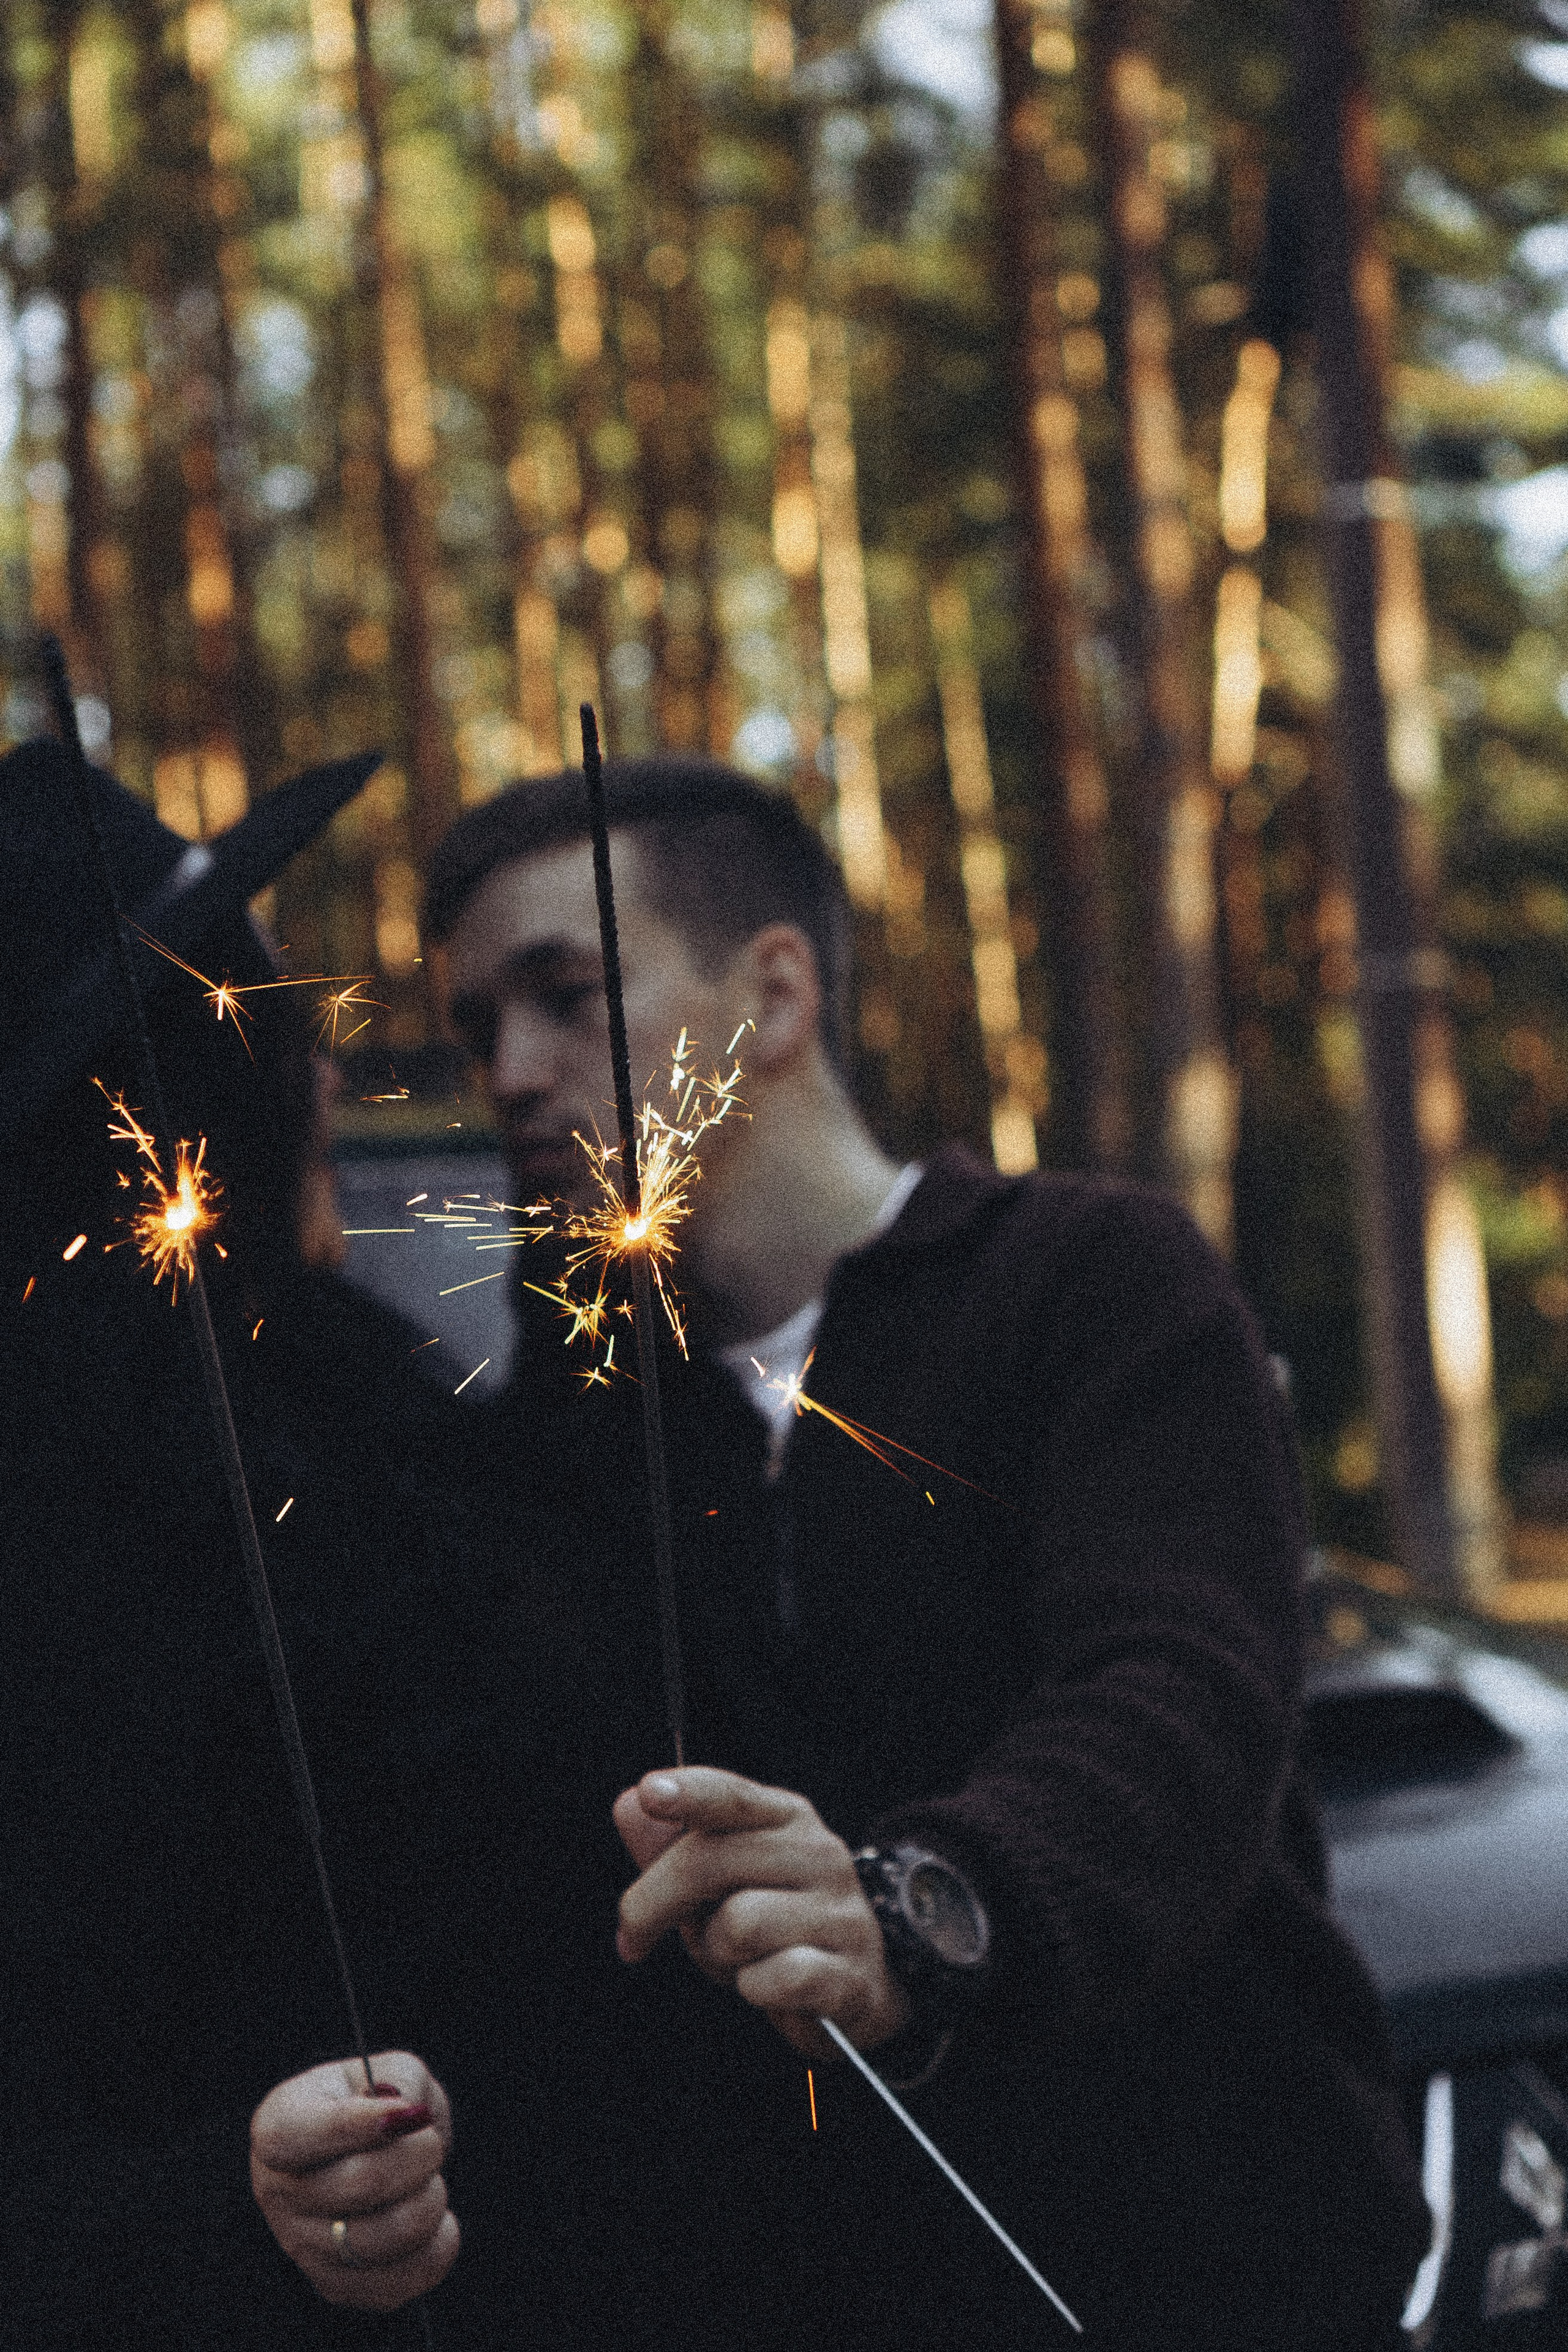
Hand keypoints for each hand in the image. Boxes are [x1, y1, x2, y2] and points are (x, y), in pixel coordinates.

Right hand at [250, 2053, 458, 2310]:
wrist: (368, 2156)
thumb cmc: (375, 2106)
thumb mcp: (386, 2070)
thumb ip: (399, 2080)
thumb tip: (407, 2114)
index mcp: (277, 2127)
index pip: (296, 2136)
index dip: (358, 2125)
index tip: (408, 2113)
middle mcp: (277, 2191)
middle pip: (360, 2185)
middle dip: (419, 2157)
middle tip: (431, 2142)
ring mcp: (301, 2245)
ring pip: (382, 2238)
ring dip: (429, 2203)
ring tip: (431, 2181)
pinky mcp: (334, 2284)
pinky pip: (397, 2282)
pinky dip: (435, 2249)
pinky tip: (435, 2221)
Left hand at [613, 1765, 911, 2062]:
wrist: (853, 1987)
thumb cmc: (774, 1924)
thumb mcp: (719, 1883)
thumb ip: (672, 1847)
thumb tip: (626, 1805)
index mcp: (784, 1818)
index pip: (732, 1795)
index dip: (689, 1792)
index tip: (650, 1793)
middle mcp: (817, 1852)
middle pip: (709, 1862)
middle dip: (652, 1905)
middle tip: (634, 1936)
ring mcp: (838, 1912)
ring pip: (739, 1923)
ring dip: (716, 1952)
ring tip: (735, 1957)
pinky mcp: (847, 1972)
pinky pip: (773, 1978)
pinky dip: (754, 1989)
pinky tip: (767, 1985)